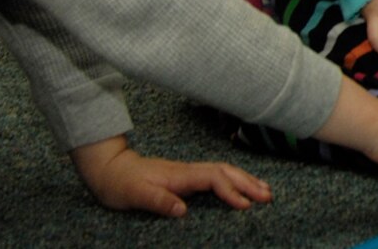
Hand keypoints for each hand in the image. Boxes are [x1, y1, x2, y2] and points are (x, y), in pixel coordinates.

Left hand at [69, 135, 272, 217]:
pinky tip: (240, 189)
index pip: (213, 178)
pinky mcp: (185, 178)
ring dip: (244, 180)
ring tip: (264, 191)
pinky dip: (233, 181)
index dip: (231, 191)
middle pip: (225, 172)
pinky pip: (216, 177)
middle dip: (248, 182)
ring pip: (223, 172)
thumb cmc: (120, 184)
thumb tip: (182, 209)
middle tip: (268, 196)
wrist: (108, 168)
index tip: (245, 205)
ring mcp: (187, 173)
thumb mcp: (135, 196)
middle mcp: (187, 171)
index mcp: (179, 175)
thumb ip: (158, 201)